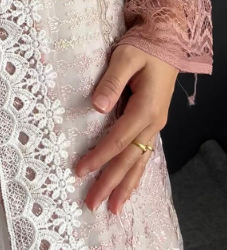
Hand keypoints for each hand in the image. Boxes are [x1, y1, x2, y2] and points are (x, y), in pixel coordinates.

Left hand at [74, 43, 176, 214]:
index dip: (99, 157)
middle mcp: (152, 123)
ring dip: (125, 185)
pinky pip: (143, 154)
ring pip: (139, 162)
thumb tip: (97, 107)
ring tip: (112, 207)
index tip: (80, 171)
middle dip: (111, 183)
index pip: (118, 140)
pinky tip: (128, 186)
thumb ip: (111, 82)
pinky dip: (135, 173)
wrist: (168, 42)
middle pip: (129, 160)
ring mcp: (154, 125)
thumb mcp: (125, 58)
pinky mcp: (151, 123)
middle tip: (93, 204)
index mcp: (146, 109)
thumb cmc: (144, 48)